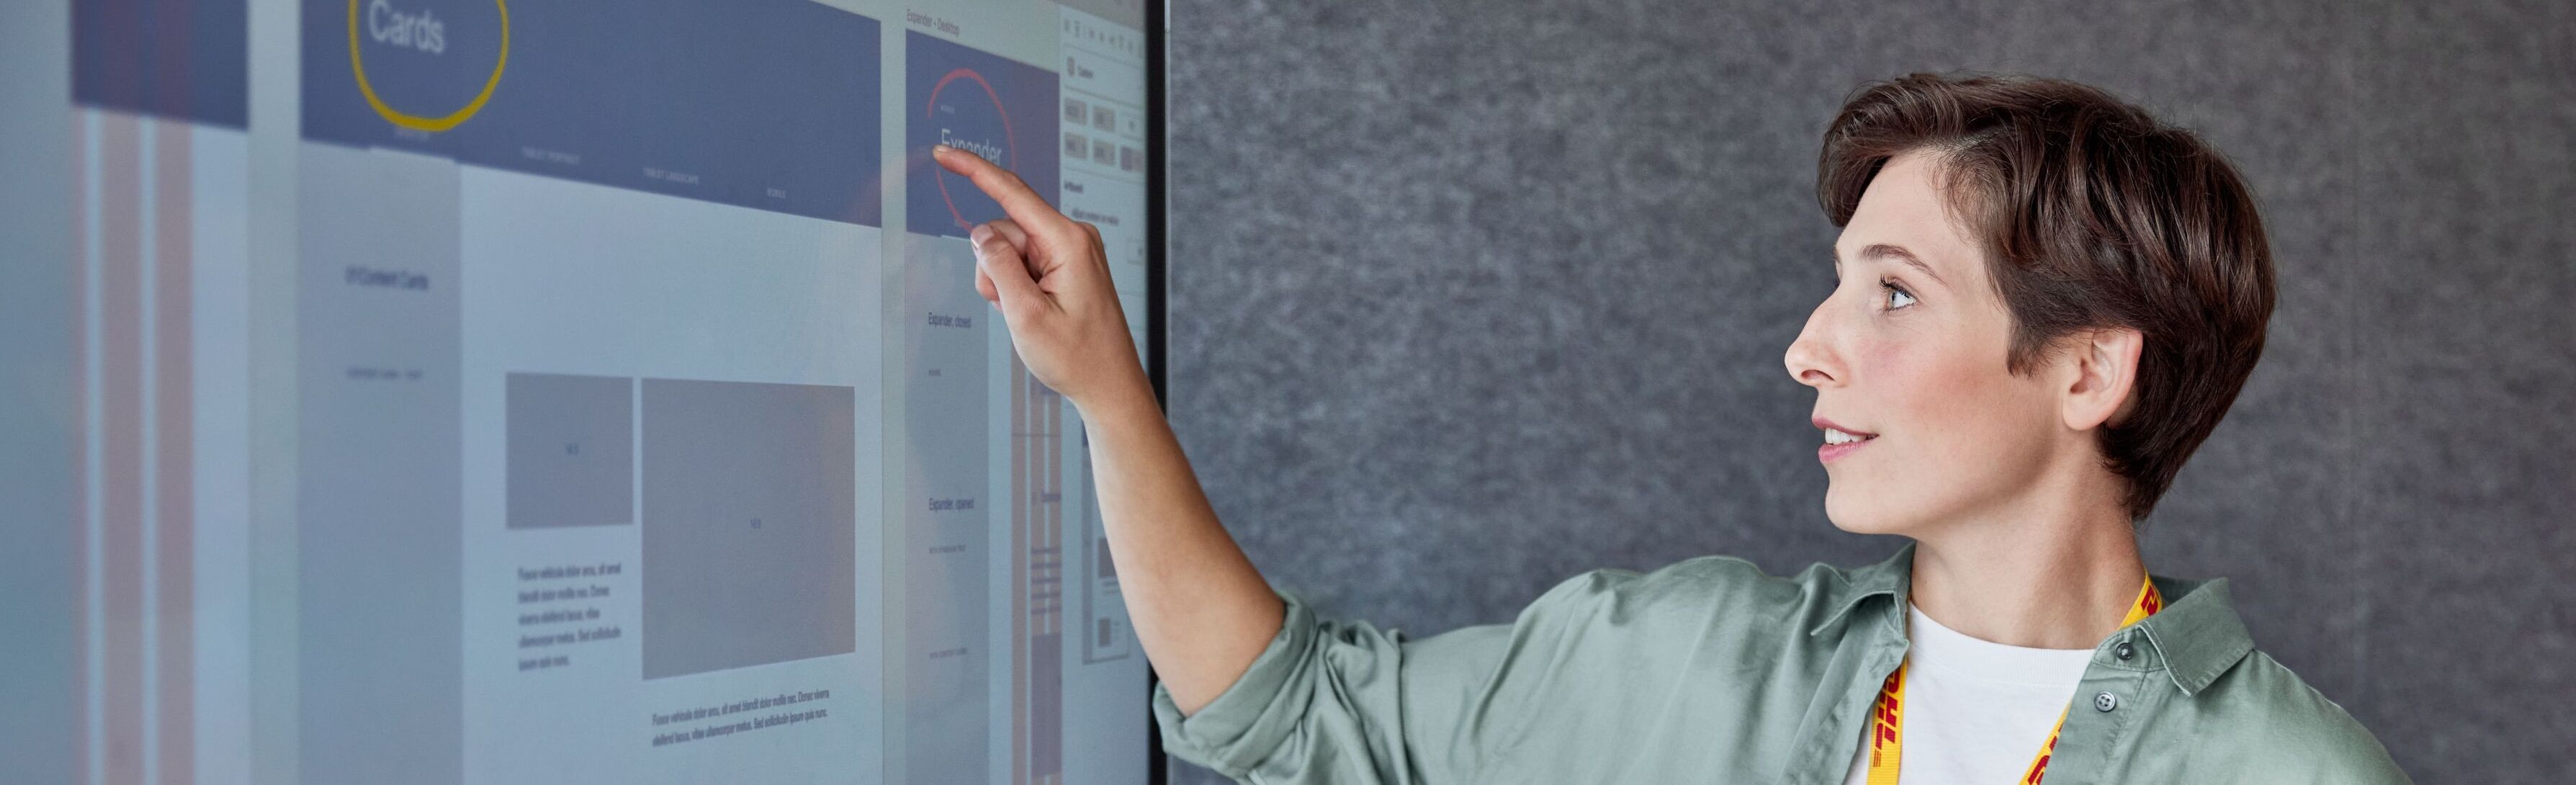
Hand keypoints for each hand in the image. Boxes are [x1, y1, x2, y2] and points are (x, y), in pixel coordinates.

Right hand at [933, 144, 1149, 408]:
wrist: (1108, 385)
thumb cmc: (1076, 357)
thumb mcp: (1025, 315)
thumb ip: (998, 267)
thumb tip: (981, 234)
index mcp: (1069, 242)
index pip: (1012, 193)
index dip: (973, 171)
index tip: (943, 153)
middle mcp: (1073, 237)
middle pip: (1005, 232)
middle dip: (995, 268)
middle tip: (1013, 307)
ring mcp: (1072, 250)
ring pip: (1010, 250)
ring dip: (1005, 282)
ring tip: (1028, 314)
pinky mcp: (1067, 263)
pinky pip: (1024, 263)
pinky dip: (1018, 287)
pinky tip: (1035, 311)